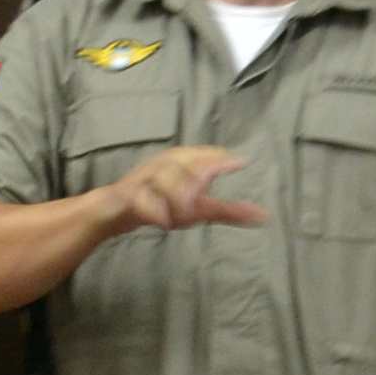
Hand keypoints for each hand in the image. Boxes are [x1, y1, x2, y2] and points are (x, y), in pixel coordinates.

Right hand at [102, 146, 264, 233]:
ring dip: (173, 190)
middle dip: (196, 169)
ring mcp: (140, 181)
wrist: (112, 211)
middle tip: (210, 182)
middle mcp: (160, 167)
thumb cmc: (160, 204)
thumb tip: (264, 216)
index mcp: (178, 163)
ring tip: (188, 207)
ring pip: (157, 177)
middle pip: (178, 161)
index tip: (240, 162)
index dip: (218, 157)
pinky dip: (149, 208)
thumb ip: (227, 211)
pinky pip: (136, 199)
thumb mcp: (196, 209)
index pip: (201, 154)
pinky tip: (162, 220)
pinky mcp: (125, 198)